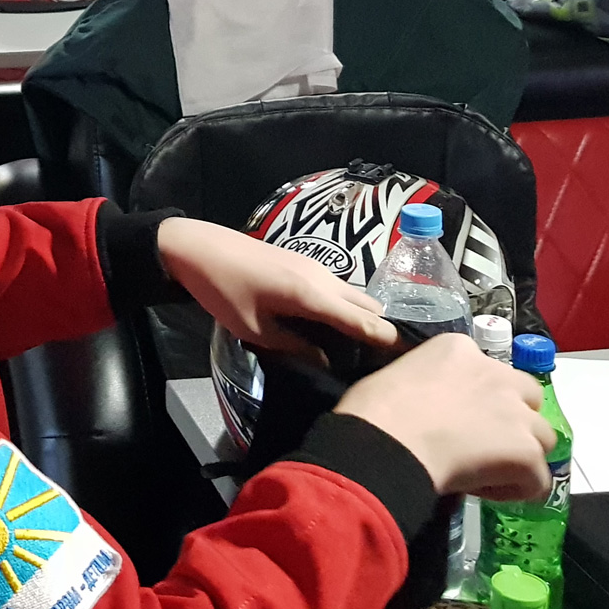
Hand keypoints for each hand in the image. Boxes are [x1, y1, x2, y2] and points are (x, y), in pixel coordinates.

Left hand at [154, 216, 397, 357]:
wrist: (199, 246)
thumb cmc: (222, 290)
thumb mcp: (253, 329)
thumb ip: (293, 346)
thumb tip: (325, 360)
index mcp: (311, 294)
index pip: (362, 320)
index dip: (387, 341)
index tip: (409, 361)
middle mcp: (323, 277)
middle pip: (368, 304)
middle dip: (380, 330)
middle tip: (383, 361)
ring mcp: (315, 266)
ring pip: (354, 293)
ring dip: (362, 316)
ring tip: (362, 348)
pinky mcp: (305, 262)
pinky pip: (338, 287)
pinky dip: (346, 305)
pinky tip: (336, 325)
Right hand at [336, 333, 555, 498]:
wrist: (384, 442)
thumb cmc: (373, 409)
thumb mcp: (399, 374)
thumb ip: (428, 382)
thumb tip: (428, 409)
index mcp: (459, 348)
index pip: (490, 372)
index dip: (478, 400)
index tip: (455, 420)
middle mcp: (496, 372)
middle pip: (529, 399)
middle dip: (513, 420)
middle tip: (482, 443)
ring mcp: (516, 413)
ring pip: (542, 438)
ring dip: (519, 455)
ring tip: (487, 471)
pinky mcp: (526, 452)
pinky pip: (538, 480)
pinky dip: (516, 489)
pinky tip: (484, 490)